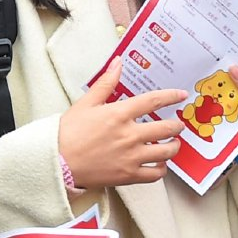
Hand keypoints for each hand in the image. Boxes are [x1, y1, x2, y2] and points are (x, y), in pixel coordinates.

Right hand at [57, 61, 189, 189]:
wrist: (57, 161)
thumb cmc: (68, 132)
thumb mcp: (85, 103)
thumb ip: (105, 83)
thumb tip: (118, 62)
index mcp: (119, 114)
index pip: (153, 101)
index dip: (170, 96)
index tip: (181, 95)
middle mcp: (129, 135)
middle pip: (166, 128)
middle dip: (177, 125)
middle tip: (178, 124)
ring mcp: (131, 157)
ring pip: (166, 152)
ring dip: (174, 147)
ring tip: (173, 144)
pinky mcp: (128, 175)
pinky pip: (155, 174)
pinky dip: (161, 169)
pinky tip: (159, 164)